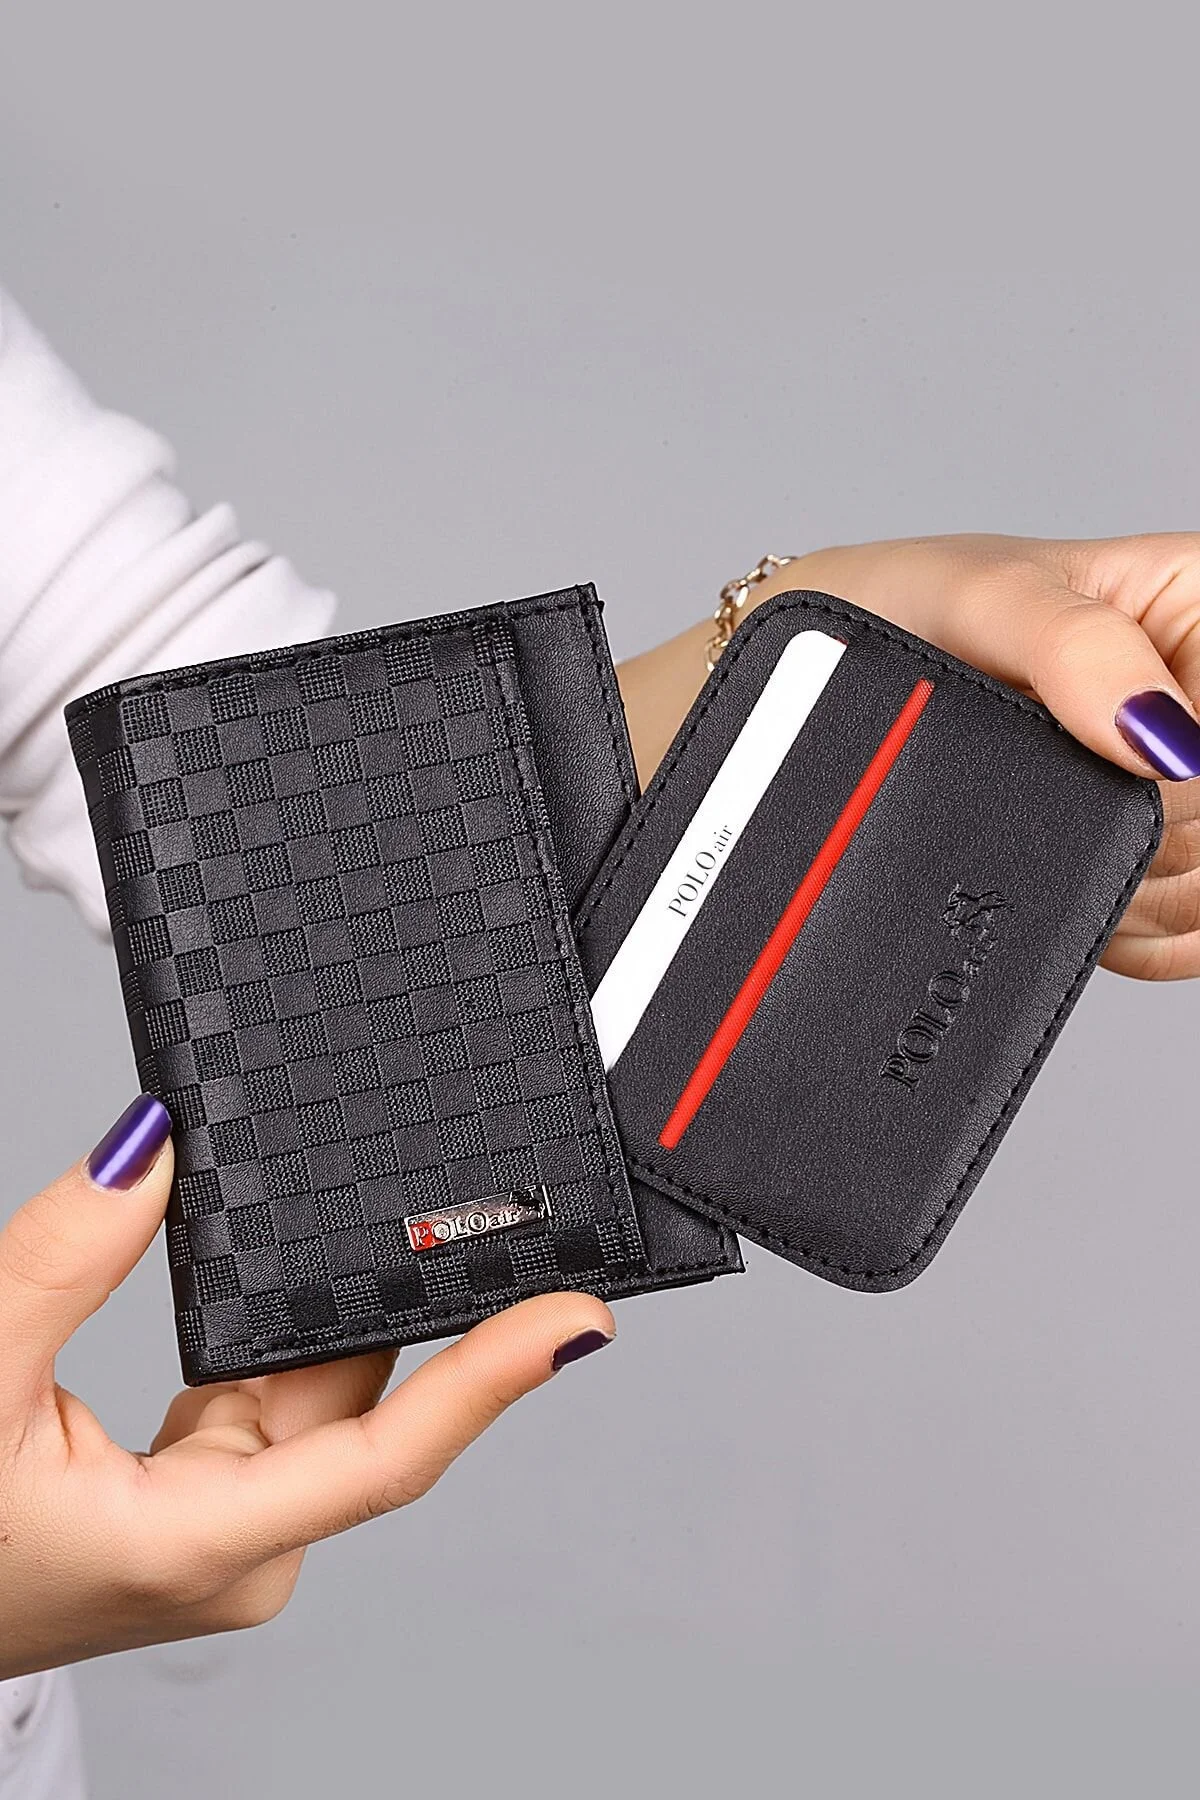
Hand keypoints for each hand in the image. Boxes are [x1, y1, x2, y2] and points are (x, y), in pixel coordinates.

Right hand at [0, 1096, 613, 1678]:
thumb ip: (62, 1259)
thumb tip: (148, 1145)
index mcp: (196, 1550)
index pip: (383, 1458)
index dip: (492, 1381)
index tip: (579, 1319)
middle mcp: (230, 1547)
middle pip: (356, 1404)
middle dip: (426, 1305)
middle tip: (507, 1203)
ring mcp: (211, 1523)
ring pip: (309, 1388)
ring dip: (345, 1304)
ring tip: (427, 1207)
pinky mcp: (187, 1492)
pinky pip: (263, 1394)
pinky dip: (279, 1326)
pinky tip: (309, 1259)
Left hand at [618, 533, 1199, 978]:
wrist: (794, 701)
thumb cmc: (884, 612)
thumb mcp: (976, 597)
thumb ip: (1074, 646)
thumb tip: (1167, 735)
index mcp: (1191, 605)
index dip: (1184, 766)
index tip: (1125, 771)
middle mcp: (1185, 700)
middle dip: (1156, 828)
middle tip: (1051, 794)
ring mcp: (1156, 790)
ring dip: (1140, 888)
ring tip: (1033, 828)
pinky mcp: (1119, 862)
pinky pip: (1178, 933)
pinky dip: (1139, 936)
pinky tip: (1086, 909)